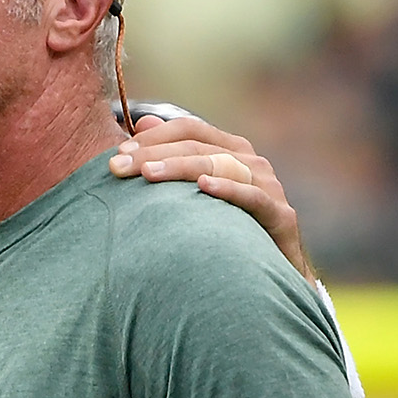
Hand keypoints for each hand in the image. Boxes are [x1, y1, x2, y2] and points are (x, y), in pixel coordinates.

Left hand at [110, 114, 315, 280]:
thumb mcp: (195, 192)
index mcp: (230, 150)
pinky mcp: (280, 215)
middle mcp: (251, 161)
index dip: (153, 137)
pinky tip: (204, 187)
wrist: (269, 276)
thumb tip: (142, 121)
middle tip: (117, 166)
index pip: (189, 129)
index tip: (118, 152)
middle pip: (197, 146)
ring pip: (221, 165)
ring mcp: (268, 186)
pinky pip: (253, 197)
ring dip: (181, 168)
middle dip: (154, 154)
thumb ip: (171, 156)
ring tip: (148, 174)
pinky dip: (229, 189)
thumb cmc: (228, 231)